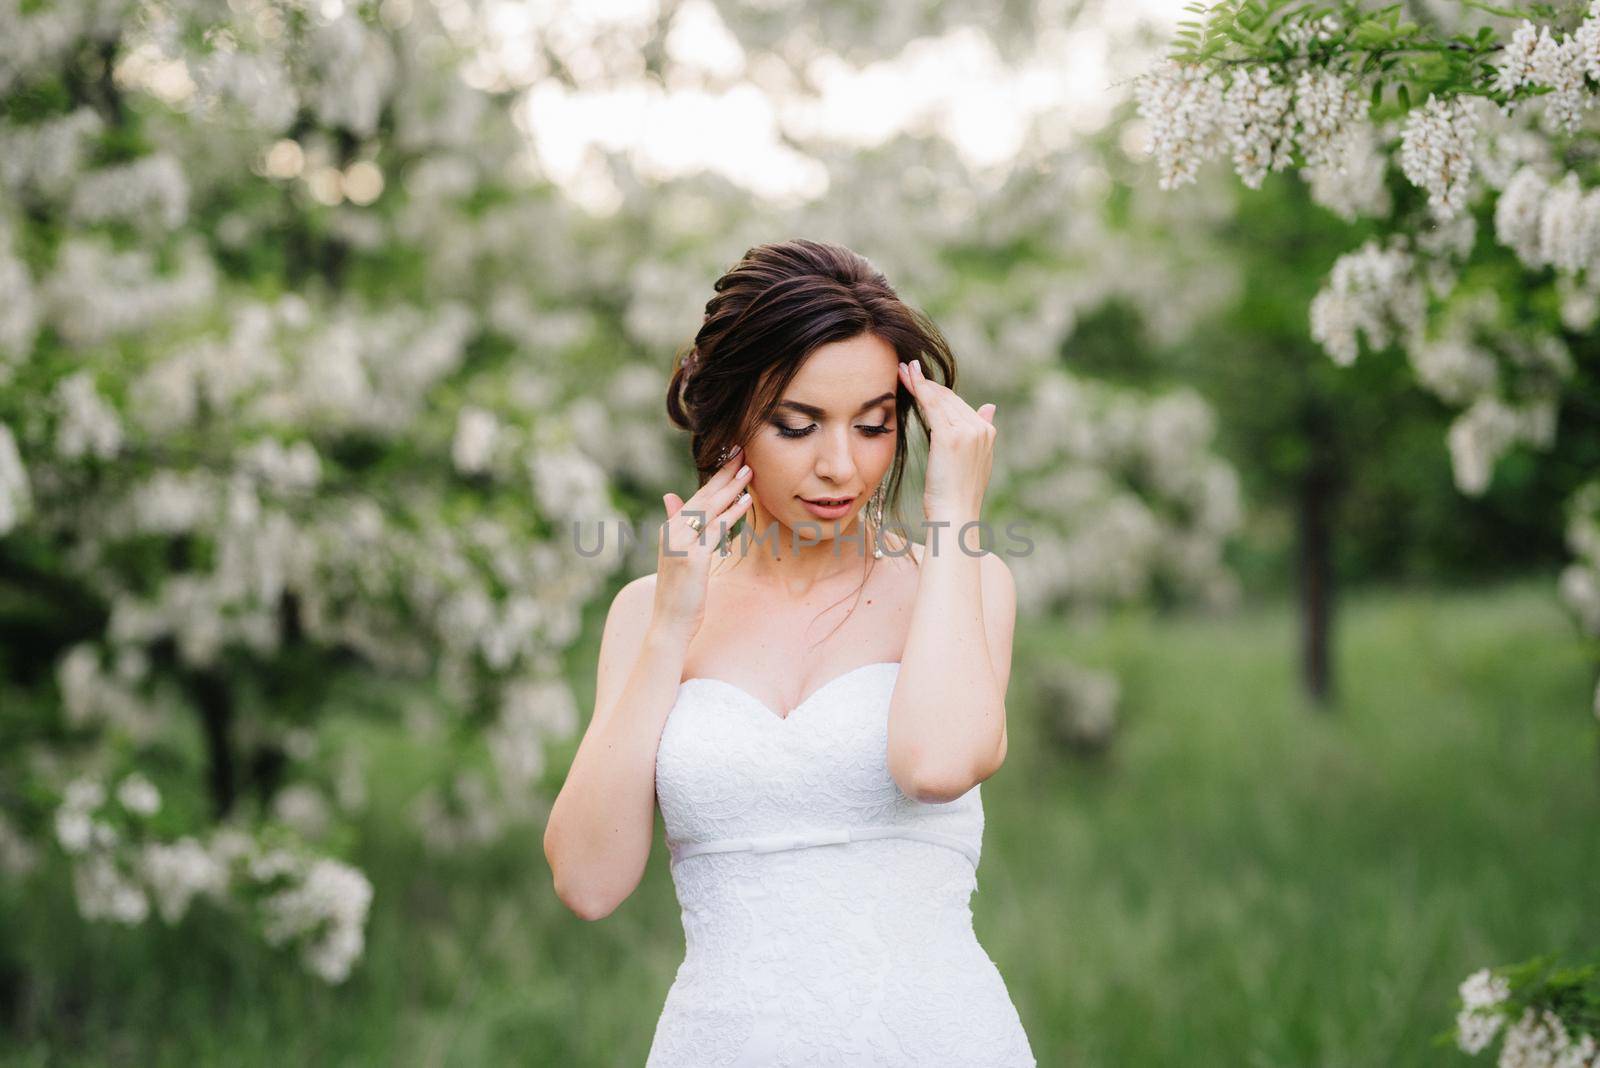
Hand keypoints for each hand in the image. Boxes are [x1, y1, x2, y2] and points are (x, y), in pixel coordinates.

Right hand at [651, 447, 754, 643]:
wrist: (669, 623)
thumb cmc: (679, 592)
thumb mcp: (676, 555)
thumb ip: (676, 524)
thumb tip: (670, 496)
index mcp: (670, 530)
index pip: (696, 497)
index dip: (714, 477)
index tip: (731, 457)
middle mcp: (673, 532)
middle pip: (703, 496)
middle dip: (724, 473)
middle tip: (742, 451)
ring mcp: (681, 544)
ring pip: (710, 509)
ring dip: (731, 487)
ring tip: (749, 469)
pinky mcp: (693, 558)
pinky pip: (716, 529)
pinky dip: (731, 513)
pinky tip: (745, 500)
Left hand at [897, 358, 995, 523]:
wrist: (955, 516)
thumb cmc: (956, 496)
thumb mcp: (973, 462)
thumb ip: (980, 433)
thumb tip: (990, 406)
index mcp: (987, 434)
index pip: (958, 405)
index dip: (937, 392)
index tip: (919, 379)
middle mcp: (981, 429)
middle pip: (949, 398)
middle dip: (926, 383)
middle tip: (905, 369)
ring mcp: (968, 432)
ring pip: (940, 399)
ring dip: (919, 381)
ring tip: (901, 371)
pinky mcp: (951, 437)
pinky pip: (932, 405)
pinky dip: (919, 389)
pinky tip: (906, 378)